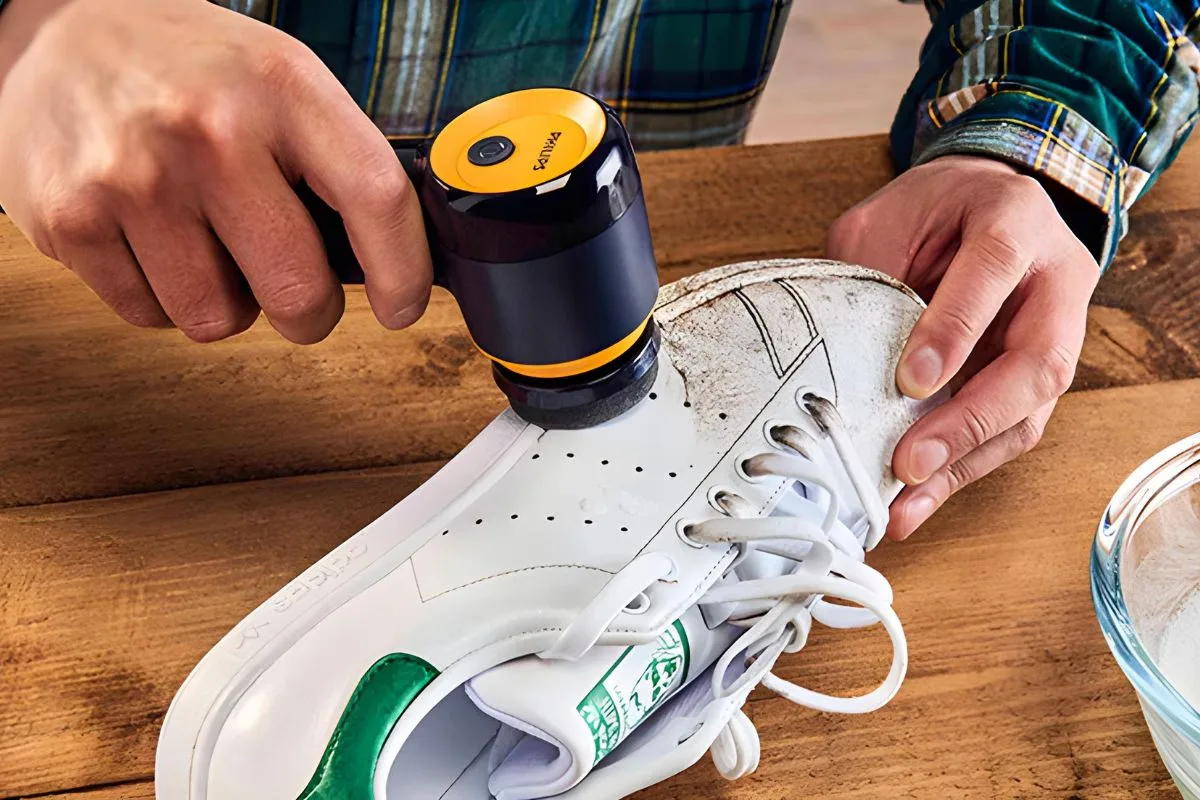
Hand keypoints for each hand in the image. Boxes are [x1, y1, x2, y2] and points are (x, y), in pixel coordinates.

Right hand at [0, 0, 431, 342]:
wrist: (63, 28)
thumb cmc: (194, 70)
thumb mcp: (283, 82)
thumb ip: (340, 164)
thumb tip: (397, 262)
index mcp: (283, 88)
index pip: (376, 198)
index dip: (402, 272)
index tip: (400, 306)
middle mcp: (210, 131)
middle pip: (298, 292)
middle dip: (307, 311)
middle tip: (292, 286)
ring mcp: (134, 178)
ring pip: (218, 320)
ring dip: (224, 301)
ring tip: (205, 240)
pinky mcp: (71, 220)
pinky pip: (149, 316)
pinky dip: (160, 295)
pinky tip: (151, 238)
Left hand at [827, 155, 1099, 539]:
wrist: (986, 202)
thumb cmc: (935, 209)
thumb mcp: (888, 216)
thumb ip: (869, 270)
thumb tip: (835, 351)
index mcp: (1015, 218)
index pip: (992, 271)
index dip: (954, 329)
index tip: (910, 382)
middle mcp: (1053, 280)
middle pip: (1038, 362)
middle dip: (971, 421)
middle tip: (911, 462)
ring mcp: (1057, 334)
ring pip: (1029, 412)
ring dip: (965, 463)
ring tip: (906, 504)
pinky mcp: (1037, 380)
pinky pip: (1009, 433)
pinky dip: (962, 470)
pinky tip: (919, 499)